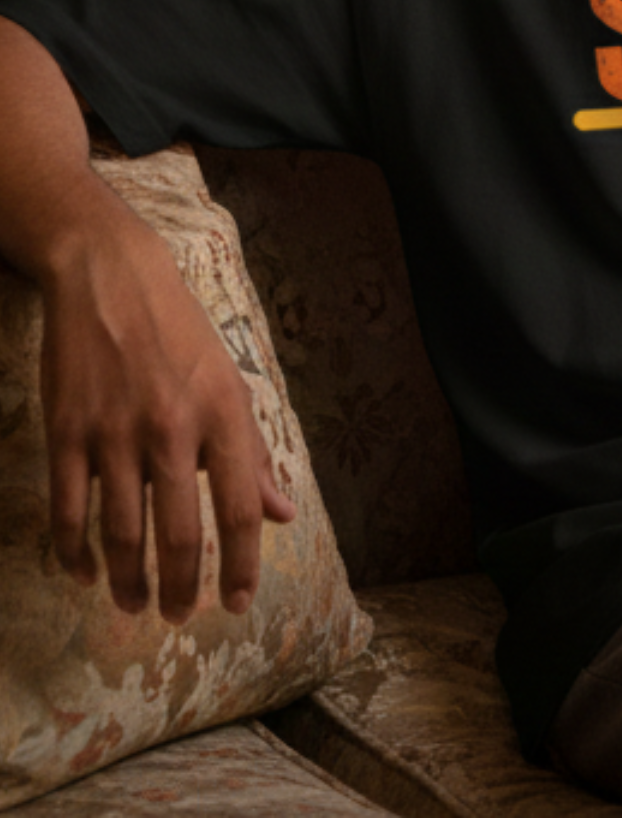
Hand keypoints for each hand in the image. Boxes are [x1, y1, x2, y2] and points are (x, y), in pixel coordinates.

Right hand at [39, 193, 295, 622]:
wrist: (110, 276)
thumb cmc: (180, 331)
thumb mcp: (230, 381)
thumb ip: (253, 452)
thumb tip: (282, 513)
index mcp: (223, 413)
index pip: (241, 508)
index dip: (242, 565)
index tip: (238, 603)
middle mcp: (172, 427)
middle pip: (180, 532)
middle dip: (182, 587)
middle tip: (181, 616)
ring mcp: (115, 432)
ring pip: (123, 532)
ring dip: (129, 581)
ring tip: (135, 605)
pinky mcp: (67, 431)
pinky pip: (69, 510)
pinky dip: (75, 552)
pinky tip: (85, 574)